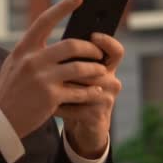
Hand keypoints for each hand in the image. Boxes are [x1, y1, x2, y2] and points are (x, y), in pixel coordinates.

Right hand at [0, 0, 108, 138]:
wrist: (0, 118)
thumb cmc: (11, 89)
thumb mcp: (15, 63)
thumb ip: (33, 51)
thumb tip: (60, 41)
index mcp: (23, 49)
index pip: (45, 20)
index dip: (63, 7)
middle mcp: (32, 60)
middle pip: (71, 45)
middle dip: (90, 48)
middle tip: (98, 52)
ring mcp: (42, 78)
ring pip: (80, 68)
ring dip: (95, 70)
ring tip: (101, 71)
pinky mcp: (50, 97)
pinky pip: (79, 91)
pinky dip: (91, 91)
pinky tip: (97, 91)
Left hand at [55, 33, 123, 158]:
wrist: (80, 126)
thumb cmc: (73, 92)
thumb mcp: (75, 74)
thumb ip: (73, 58)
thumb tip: (59, 42)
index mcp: (106, 67)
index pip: (116, 51)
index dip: (108, 42)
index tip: (93, 35)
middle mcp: (112, 81)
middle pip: (92, 68)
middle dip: (69, 69)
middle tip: (53, 69)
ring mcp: (107, 99)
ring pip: (81, 86)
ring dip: (61, 87)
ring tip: (45, 86)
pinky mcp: (98, 116)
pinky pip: (74, 104)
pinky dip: (59, 105)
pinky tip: (49, 106)